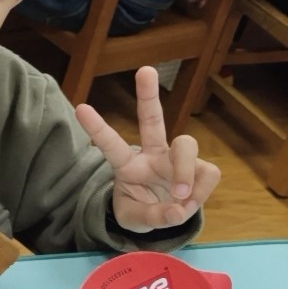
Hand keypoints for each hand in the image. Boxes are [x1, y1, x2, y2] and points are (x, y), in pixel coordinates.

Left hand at [76, 66, 221, 232]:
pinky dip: (201, 191)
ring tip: (180, 197)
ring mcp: (177, 159)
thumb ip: (153, 217)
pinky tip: (190, 203)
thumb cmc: (141, 210)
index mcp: (127, 165)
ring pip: (187, 144)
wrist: (164, 217)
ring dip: (185, 172)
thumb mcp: (135, 220)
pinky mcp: (202, 168)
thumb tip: (176, 210)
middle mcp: (152, 154)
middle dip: (148, 94)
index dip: (97, 128)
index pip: (110, 145)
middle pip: (153, 119)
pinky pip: (208, 173)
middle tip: (145, 69)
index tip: (80, 107)